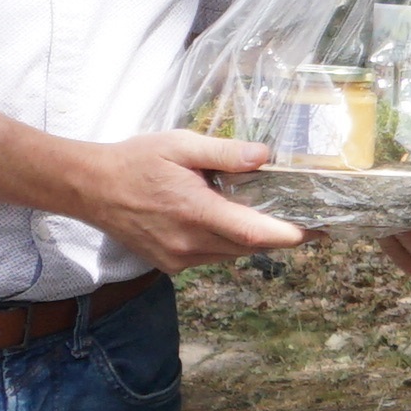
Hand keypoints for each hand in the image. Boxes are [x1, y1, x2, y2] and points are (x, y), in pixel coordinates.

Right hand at [64, 128, 308, 267]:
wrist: (91, 188)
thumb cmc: (136, 161)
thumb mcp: (180, 145)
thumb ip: (224, 152)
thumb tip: (264, 157)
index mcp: (195, 212)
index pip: (255, 234)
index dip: (291, 235)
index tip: (320, 229)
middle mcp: (189, 243)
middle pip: (250, 246)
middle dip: (279, 234)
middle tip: (306, 218)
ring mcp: (179, 259)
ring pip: (232, 254)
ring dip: (251, 239)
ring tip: (264, 215)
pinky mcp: (170, 265)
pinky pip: (212, 258)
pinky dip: (226, 244)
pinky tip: (223, 222)